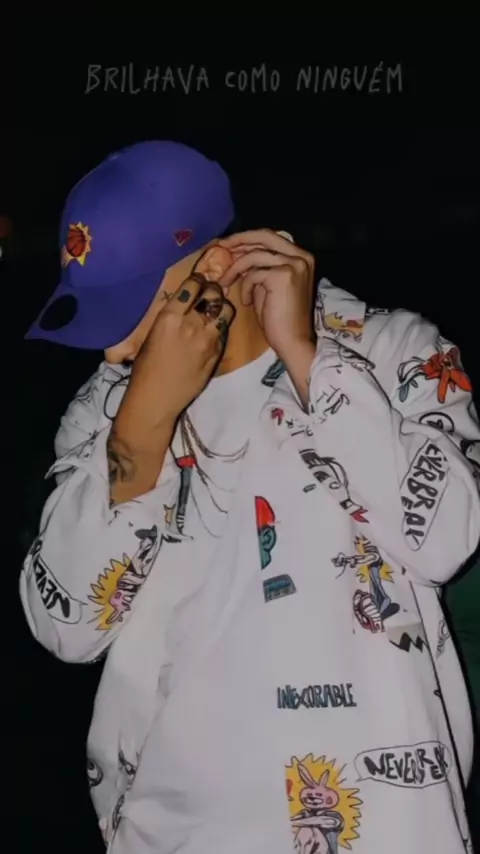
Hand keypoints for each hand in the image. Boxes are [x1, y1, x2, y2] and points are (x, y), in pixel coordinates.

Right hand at [116, 274, 234, 444]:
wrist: (156, 399)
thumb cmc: (145, 369)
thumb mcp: (150, 336)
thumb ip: (168, 318)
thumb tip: (179, 306)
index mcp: (169, 317)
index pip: (192, 286)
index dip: (197, 280)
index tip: (198, 280)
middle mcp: (191, 324)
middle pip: (212, 294)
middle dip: (212, 289)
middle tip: (210, 292)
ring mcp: (207, 339)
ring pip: (225, 311)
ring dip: (221, 306)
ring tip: (216, 308)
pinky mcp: (217, 354)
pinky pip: (224, 331)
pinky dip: (221, 326)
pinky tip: (215, 328)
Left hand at [219, 229, 314, 359]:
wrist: (292, 341)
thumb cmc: (279, 318)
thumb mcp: (268, 286)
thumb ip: (259, 268)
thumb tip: (237, 255)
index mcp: (301, 256)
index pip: (270, 236)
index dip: (247, 238)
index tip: (227, 244)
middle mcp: (301, 256)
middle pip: (264, 235)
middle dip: (238, 240)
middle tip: (219, 247)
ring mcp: (294, 264)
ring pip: (254, 255)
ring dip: (235, 269)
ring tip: (225, 282)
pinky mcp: (283, 276)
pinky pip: (253, 274)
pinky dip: (245, 287)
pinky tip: (246, 302)